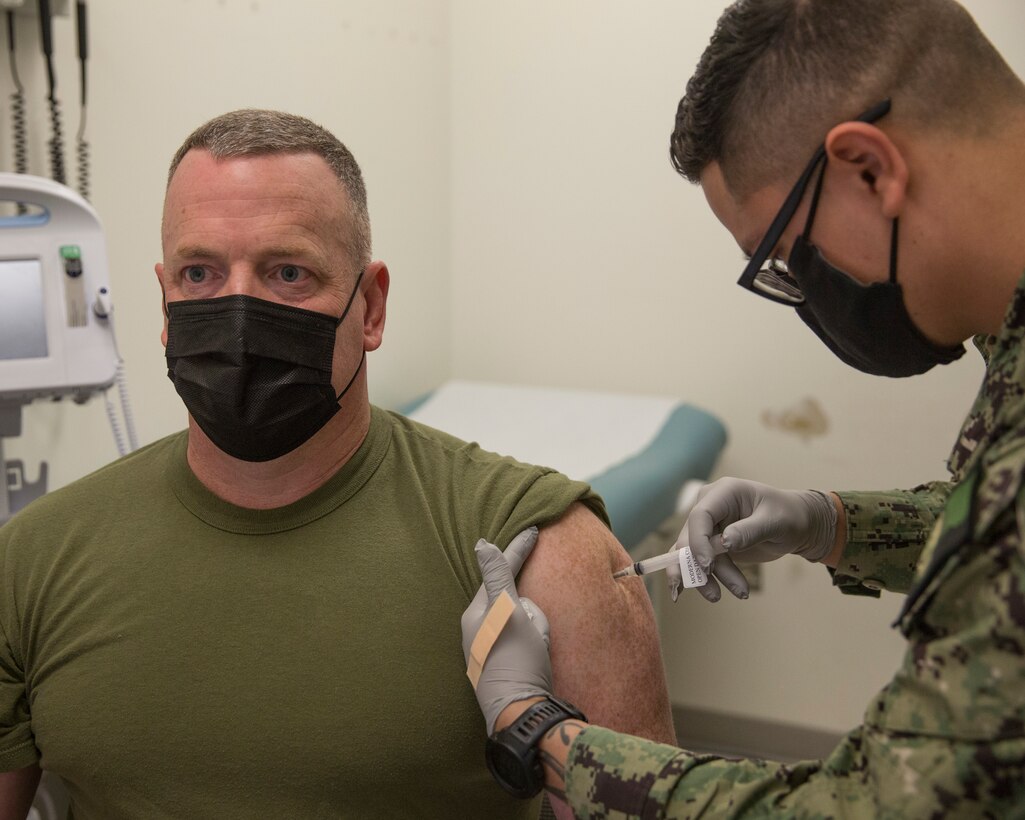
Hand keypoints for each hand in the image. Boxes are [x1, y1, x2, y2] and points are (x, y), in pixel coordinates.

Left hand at [460, 527, 554, 734]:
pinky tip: (535, 659)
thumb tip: (482, 545)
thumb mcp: (511, 613)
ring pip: (520, 621)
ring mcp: (486, 648)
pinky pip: (521, 641)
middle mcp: (477, 628)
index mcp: (478, 613)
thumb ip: (498, 577)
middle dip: (529, 608)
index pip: (500, 570)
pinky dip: (531, 642)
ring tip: (538, 649)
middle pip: (512, 600)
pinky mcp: (498, 665)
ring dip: (532, 627)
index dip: (518, 549)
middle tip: (538, 628)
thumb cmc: (518, 661)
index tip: (533, 528)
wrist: (521, 715)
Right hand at [667, 478, 836, 602]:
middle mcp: (709, 507)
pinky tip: (721, 591)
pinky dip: (706, 580)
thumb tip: (725, 543)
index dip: (698, 541)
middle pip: (690, 538)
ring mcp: (708, 526)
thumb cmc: (788, 516)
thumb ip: (750, 530)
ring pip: (693, 556)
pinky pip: (700, 564)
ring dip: (710, 579)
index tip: (708, 566)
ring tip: (741, 593)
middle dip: (700, 567)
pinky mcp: (711, 545)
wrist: (796, 525)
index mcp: (723, 493)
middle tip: (715, 594)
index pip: (700, 515)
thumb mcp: (775, 522)